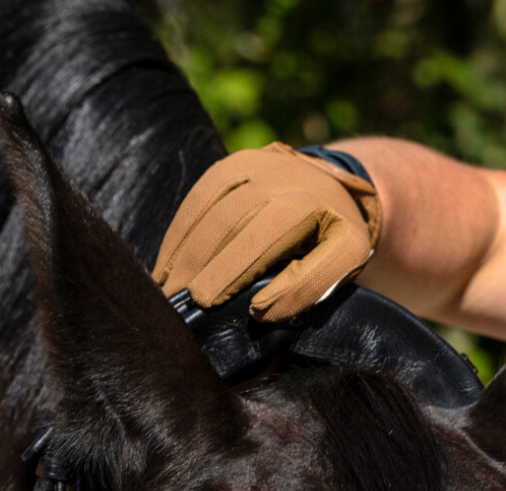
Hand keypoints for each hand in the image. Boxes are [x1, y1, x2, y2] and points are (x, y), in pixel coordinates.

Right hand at [152, 143, 380, 321]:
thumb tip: (261, 313)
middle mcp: (299, 187)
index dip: (269, 281)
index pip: (297, 253)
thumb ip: (308, 291)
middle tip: (187, 306)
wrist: (330, 186)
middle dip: (214, 269)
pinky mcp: (236, 163)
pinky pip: (201, 198)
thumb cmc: (330, 244)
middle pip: (247, 231)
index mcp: (332, 221)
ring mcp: (265, 169)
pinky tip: (167, 262)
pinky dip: (181, 232)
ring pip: (219, 213)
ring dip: (189, 254)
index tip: (242, 310)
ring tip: (169, 290)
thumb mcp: (338, 271)